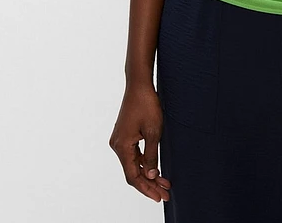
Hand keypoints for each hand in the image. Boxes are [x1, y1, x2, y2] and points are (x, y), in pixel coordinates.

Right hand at [109, 83, 170, 202]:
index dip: (146, 188)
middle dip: (149, 184)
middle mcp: (117, 145)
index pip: (132, 175)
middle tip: (164, 194)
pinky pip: (134, 154)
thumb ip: (151, 155)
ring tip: (164, 183)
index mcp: (122, 146)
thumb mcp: (153, 131)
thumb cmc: (146, 104)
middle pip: (132, 172)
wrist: (139, 85)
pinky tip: (155, 169)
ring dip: (148, 174)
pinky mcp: (125, 135)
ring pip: (134, 164)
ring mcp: (120, 140)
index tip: (159, 196)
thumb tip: (150, 175)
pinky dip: (144, 162)